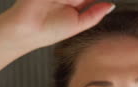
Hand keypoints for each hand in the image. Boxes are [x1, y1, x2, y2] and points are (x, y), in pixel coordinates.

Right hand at [0, 0, 114, 49]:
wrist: (26, 28)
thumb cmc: (48, 31)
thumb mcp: (78, 25)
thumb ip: (94, 15)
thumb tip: (111, 6)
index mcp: (75, 6)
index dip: (97, 1)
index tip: (107, 1)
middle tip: (79, 3)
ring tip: (70, 4)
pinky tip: (68, 2)